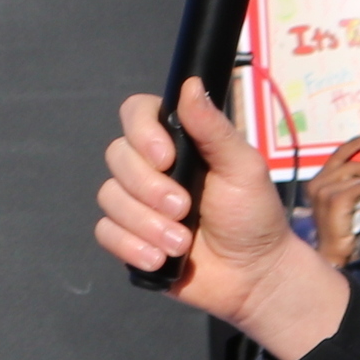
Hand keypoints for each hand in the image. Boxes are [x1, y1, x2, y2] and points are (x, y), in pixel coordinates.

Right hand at [95, 80, 351, 359]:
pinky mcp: (128, 236)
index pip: (135, 114)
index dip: (142, 133)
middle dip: (149, 189)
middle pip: (116, 157)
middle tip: (185, 209)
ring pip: (109, 198)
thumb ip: (213, 129)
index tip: (166, 158)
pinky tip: (159, 259)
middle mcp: (150, 167)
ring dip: (146, 224)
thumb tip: (189, 85)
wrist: (252, 274)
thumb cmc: (254, 215)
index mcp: (177, 141)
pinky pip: (105, 232)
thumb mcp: (243, 167)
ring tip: (181, 243)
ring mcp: (136, 202)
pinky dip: (131, 246)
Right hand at [304, 134, 359, 255]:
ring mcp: (323, 191)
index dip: (355, 144)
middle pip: (349, 162)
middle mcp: (316, 183)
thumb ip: (349, 183)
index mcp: (317, 181)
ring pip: (358, 174)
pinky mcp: (333, 199)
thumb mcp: (343, 200)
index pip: (337, 155)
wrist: (333, 251)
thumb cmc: (342, 227)